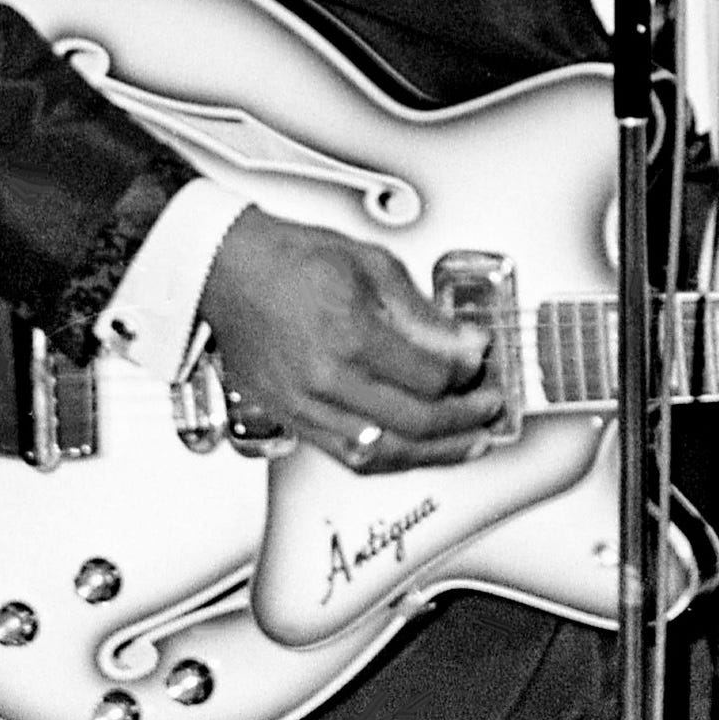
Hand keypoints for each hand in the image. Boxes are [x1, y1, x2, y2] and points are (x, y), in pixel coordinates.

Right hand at [196, 207, 502, 471]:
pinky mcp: (292, 420)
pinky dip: (392, 459)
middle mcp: (327, 380)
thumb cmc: (290, 260)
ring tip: (469, 443)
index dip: (469, 374)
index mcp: (350, 335)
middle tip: (490, 406)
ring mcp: (306, 407)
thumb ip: (423, 313)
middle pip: (415, 423)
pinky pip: (350, 456)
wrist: (228, 272)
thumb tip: (465, 342)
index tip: (483, 361)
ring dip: (436, 453)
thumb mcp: (372, 265)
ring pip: (385, 453)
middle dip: (465, 419)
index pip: (431, 377)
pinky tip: (418, 451)